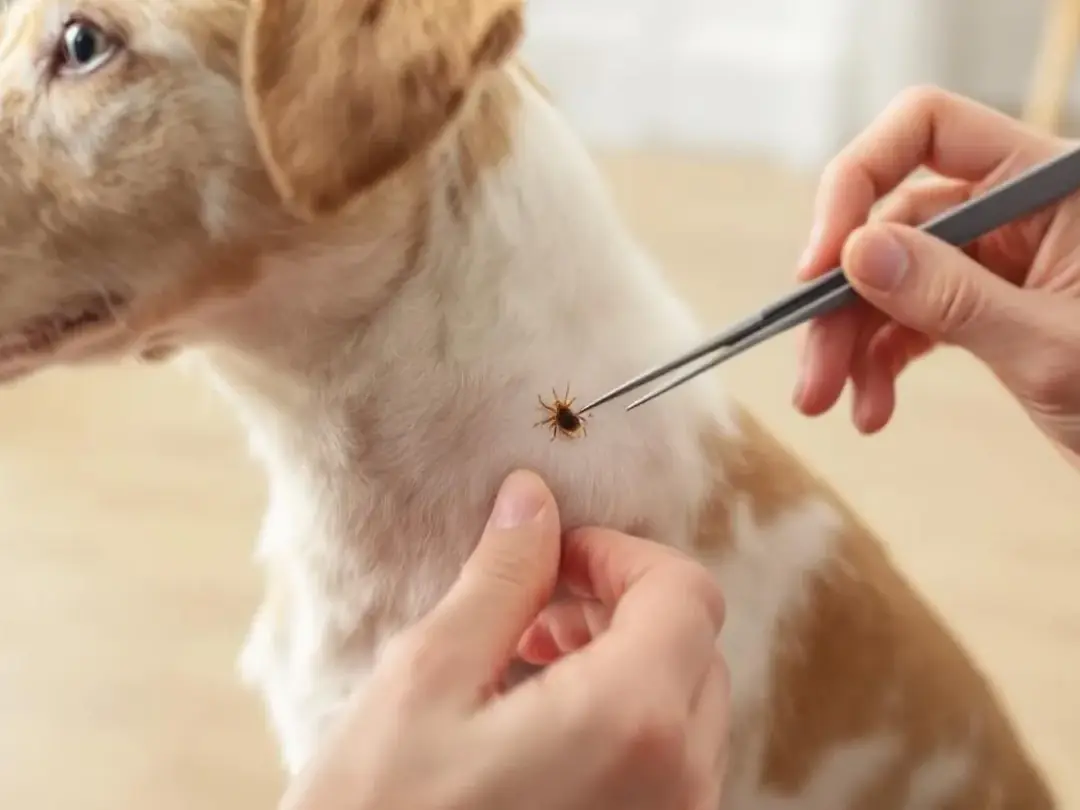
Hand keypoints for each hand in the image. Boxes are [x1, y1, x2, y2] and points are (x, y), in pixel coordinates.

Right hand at [281, 470, 729, 809]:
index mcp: (632, 722)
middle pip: (696, 647)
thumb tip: (533, 500)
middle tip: (537, 611)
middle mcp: (679, 783)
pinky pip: (672, 768)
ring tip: (534, 665)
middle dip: (622, 606)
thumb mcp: (426, 683)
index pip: (685, 592)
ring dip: (626, 663)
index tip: (555, 558)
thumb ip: (499, 581)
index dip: (622, 553)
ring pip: (689, 708)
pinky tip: (547, 730)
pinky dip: (628, 725)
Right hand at [794, 85, 1079, 466]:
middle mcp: (1018, 210)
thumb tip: (855, 252)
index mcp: (1050, 184)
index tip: (822, 259)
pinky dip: (879, 361)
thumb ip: (950, 296)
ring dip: (848, 340)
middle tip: (810, 365)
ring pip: (889, 277)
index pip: (928, 128)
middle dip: (842, 296)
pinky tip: (872, 406)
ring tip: (827, 400)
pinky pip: (909, 318)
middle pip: (892, 221)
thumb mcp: (1050, 347)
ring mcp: (1000, 259)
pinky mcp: (987, 306)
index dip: (859, 180)